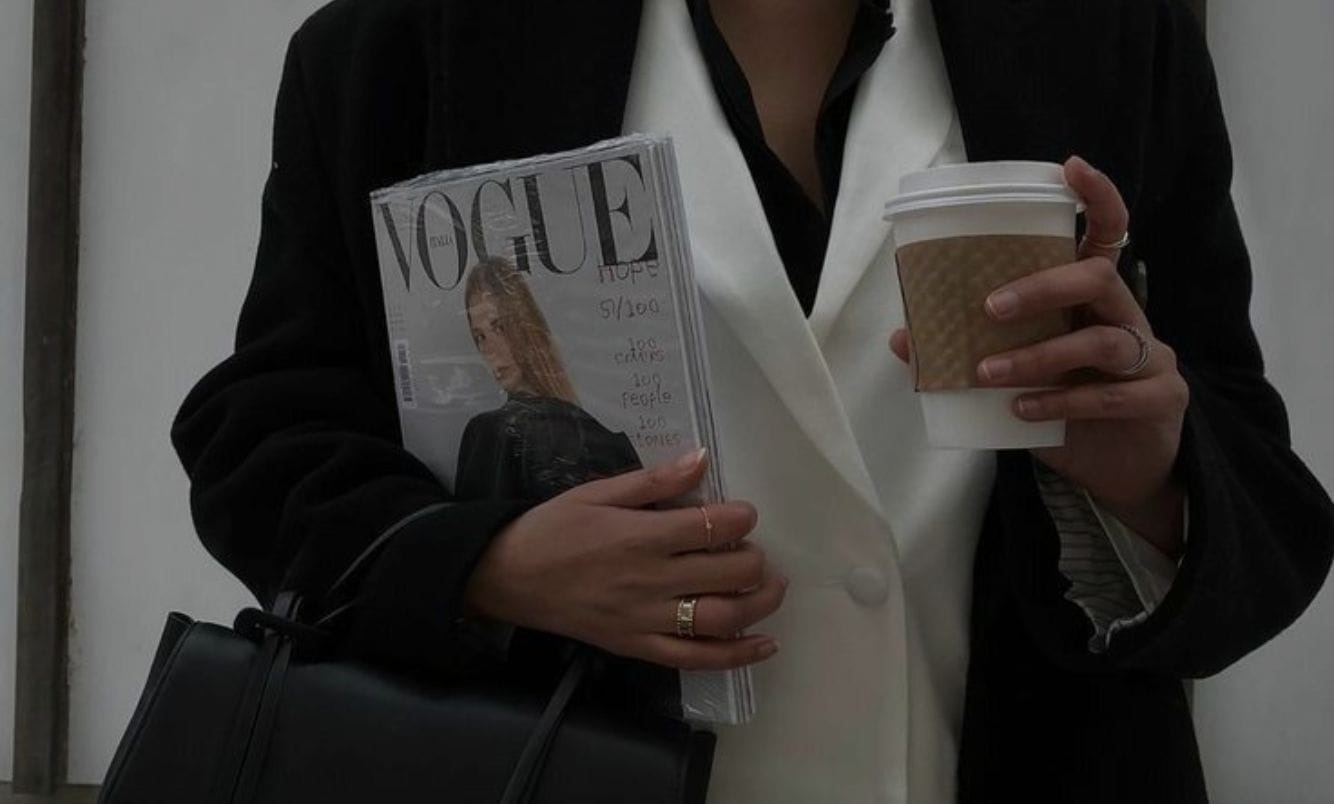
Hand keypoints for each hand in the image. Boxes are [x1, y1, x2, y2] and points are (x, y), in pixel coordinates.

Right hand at [463, 450, 785, 669]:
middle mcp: (651, 580)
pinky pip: (696, 659)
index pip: (713, 526)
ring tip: (771, 588)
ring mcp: (647, 620)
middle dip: (756, 560)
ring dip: (759, 605)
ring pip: (721, 619)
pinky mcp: (639, 648)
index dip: (741, 518)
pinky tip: (763, 643)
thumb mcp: (598, 492)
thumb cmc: (553, 528)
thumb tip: (702, 458)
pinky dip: (736, 655)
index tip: (743, 514)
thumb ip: (655, 480)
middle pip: (728, 574)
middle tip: (756, 552)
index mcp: (641, 535)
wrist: (507, 577)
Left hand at [890, 156, 1186, 554]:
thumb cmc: (1064, 409)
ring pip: (1103, 341)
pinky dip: (1061, 402)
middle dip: (1042, 287)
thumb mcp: (1014, 378)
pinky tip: (1023, 410)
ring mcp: (1152, 357)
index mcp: (1091, 301)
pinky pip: (1110, 395)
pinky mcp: (1159, 399)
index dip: (1097, 198)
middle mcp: (1126, 317)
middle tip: (990, 307)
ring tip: (989, 373)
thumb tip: (904, 338)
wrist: (1118, 471)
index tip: (1070, 167)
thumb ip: (968, 353)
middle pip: (1098, 278)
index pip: (1106, 235)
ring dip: (1040, 356)